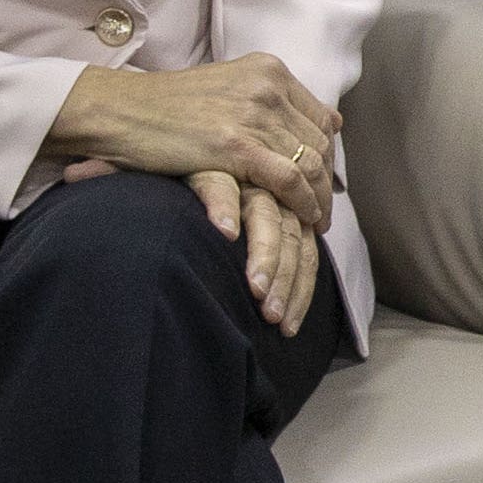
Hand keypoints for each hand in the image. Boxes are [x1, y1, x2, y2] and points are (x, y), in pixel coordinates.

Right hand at [46, 53, 338, 230]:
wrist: (117, 109)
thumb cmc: (165, 107)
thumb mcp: (229, 88)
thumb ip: (273, 102)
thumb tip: (333, 121)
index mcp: (269, 69)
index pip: (321, 119)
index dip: (326, 156)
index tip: (322, 183)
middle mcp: (268, 86)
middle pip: (319, 143)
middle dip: (325, 182)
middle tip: (323, 211)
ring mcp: (253, 113)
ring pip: (310, 163)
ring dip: (318, 199)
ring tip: (316, 223)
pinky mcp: (236, 144)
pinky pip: (289, 179)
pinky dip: (302, 203)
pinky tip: (302, 220)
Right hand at [188, 170, 320, 332]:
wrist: (177, 152)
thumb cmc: (210, 203)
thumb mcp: (243, 231)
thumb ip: (262, 258)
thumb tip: (272, 306)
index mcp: (285, 211)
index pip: (305, 256)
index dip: (300, 293)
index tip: (288, 329)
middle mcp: (272, 194)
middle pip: (290, 242)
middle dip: (283, 282)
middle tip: (270, 316)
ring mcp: (245, 177)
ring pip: (265, 218)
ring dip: (263, 255)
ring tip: (255, 287)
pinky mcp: (212, 163)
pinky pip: (222, 187)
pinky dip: (224, 209)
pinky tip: (225, 233)